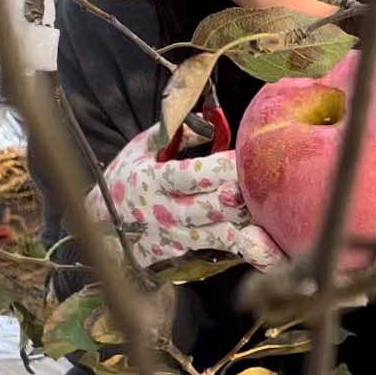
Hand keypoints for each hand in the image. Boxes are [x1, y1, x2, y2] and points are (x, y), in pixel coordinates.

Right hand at [88, 125, 286, 270]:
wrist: (99, 228)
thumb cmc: (125, 180)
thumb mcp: (139, 150)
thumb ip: (172, 132)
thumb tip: (207, 119)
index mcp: (153, 182)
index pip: (188, 176)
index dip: (217, 170)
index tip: (243, 158)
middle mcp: (167, 212)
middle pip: (209, 208)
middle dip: (239, 199)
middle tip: (266, 188)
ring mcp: (179, 235)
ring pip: (220, 235)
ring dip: (249, 229)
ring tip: (276, 227)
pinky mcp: (189, 251)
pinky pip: (223, 250)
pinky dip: (249, 252)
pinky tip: (275, 255)